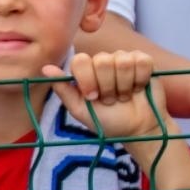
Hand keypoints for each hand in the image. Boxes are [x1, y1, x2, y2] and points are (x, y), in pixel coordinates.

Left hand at [42, 51, 168, 144]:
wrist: (136, 131)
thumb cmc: (107, 121)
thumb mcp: (80, 110)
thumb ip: (63, 89)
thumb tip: (45, 68)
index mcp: (85, 70)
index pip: (80, 60)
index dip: (87, 80)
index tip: (93, 97)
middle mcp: (102, 60)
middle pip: (102, 60)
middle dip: (107, 86)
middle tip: (110, 99)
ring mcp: (123, 58)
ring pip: (122, 61)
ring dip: (124, 85)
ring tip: (124, 96)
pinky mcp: (144, 61)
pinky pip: (141, 60)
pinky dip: (140, 79)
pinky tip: (138, 88)